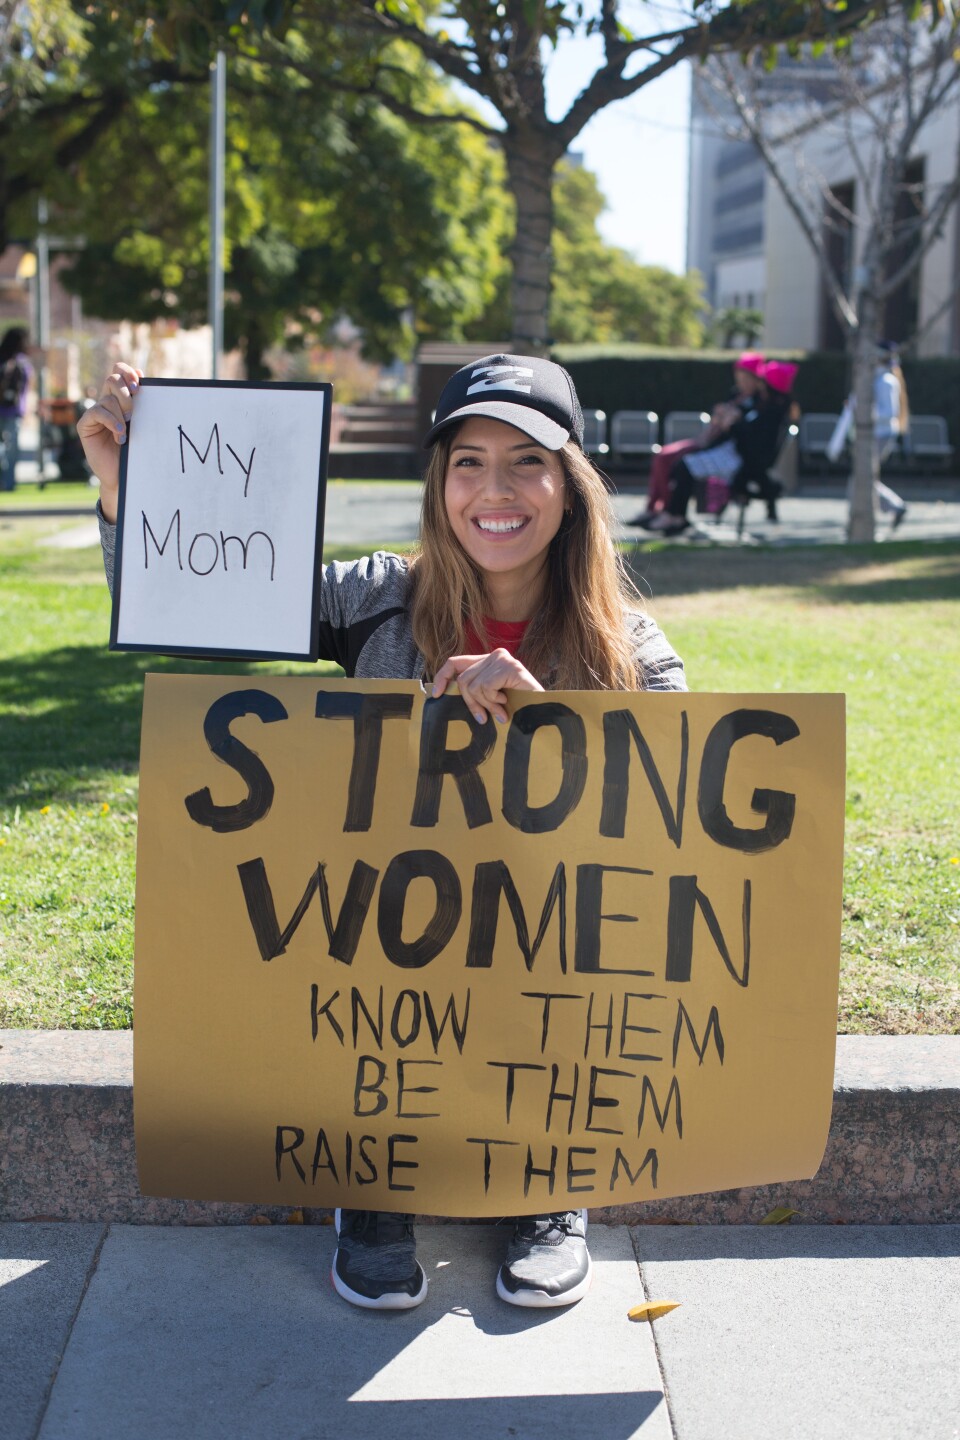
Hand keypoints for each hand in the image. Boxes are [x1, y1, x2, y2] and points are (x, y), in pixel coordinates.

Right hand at [76, 363, 142, 521]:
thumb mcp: (143, 423)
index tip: (140, 385)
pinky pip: (96, 412)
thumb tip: (141, 374)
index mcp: (122, 398)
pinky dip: (111, 421)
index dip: (128, 373)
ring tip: (127, 431)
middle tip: (134, 413)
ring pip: (107, 398)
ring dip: (121, 414)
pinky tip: (119, 435)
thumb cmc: (137, 451)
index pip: (119, 372)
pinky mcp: (85, 425)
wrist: (124, 475)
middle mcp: (108, 402)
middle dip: (126, 393)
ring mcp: (96, 413)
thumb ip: (142, 402)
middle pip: (112, 379)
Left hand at [430, 649, 543, 723]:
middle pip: (463, 679)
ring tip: (500, 712)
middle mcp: (495, 654)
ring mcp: (503, 659)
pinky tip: (506, 704)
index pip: (455, 662)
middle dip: (471, 703)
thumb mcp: (490, 698)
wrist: (543, 712)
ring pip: (473, 686)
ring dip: (486, 705)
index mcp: (488, 660)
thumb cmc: (518, 708)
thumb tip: (444, 692)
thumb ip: (473, 691)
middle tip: (483, 718)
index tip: (436, 695)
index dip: (443, 677)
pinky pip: (486, 687)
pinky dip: (494, 701)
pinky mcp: (510, 667)